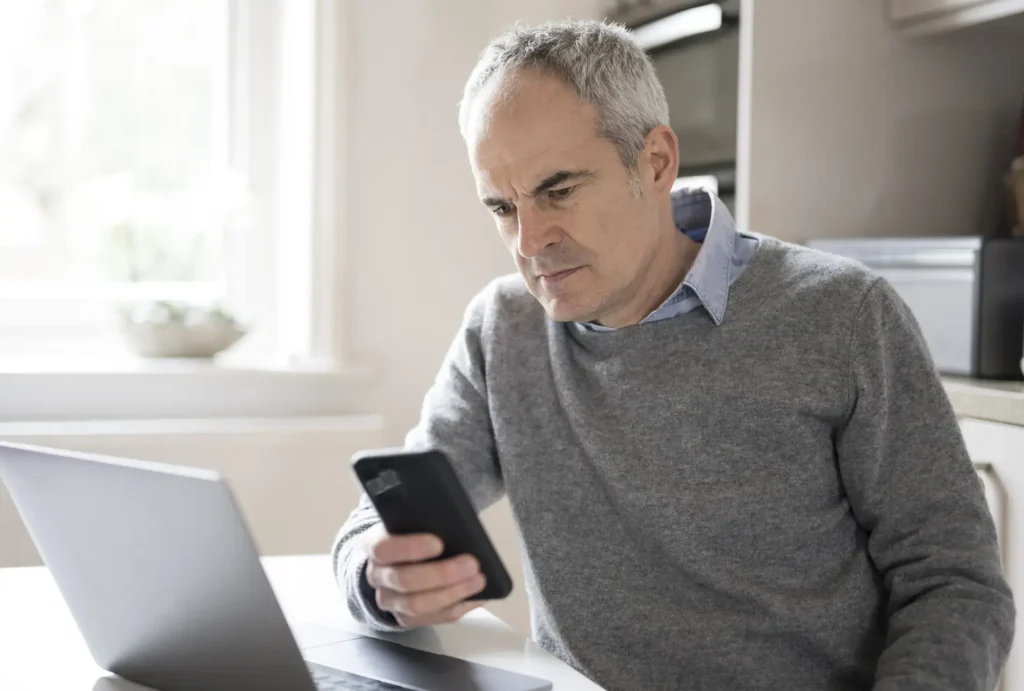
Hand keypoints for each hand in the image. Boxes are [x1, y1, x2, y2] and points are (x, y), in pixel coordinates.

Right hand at [362, 525, 487, 627]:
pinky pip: (431, 619)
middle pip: (404, 580)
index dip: (411, 547)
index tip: (439, 543)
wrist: (398, 561)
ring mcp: (389, 601)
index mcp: (375, 545)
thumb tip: (461, 532)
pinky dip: (456, 607)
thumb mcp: (415, 523)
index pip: (384, 548)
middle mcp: (377, 576)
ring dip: (452, 593)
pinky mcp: (404, 619)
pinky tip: (476, 596)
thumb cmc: (414, 535)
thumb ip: (429, 524)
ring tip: (478, 581)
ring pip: (417, 605)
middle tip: (471, 564)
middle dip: (441, 574)